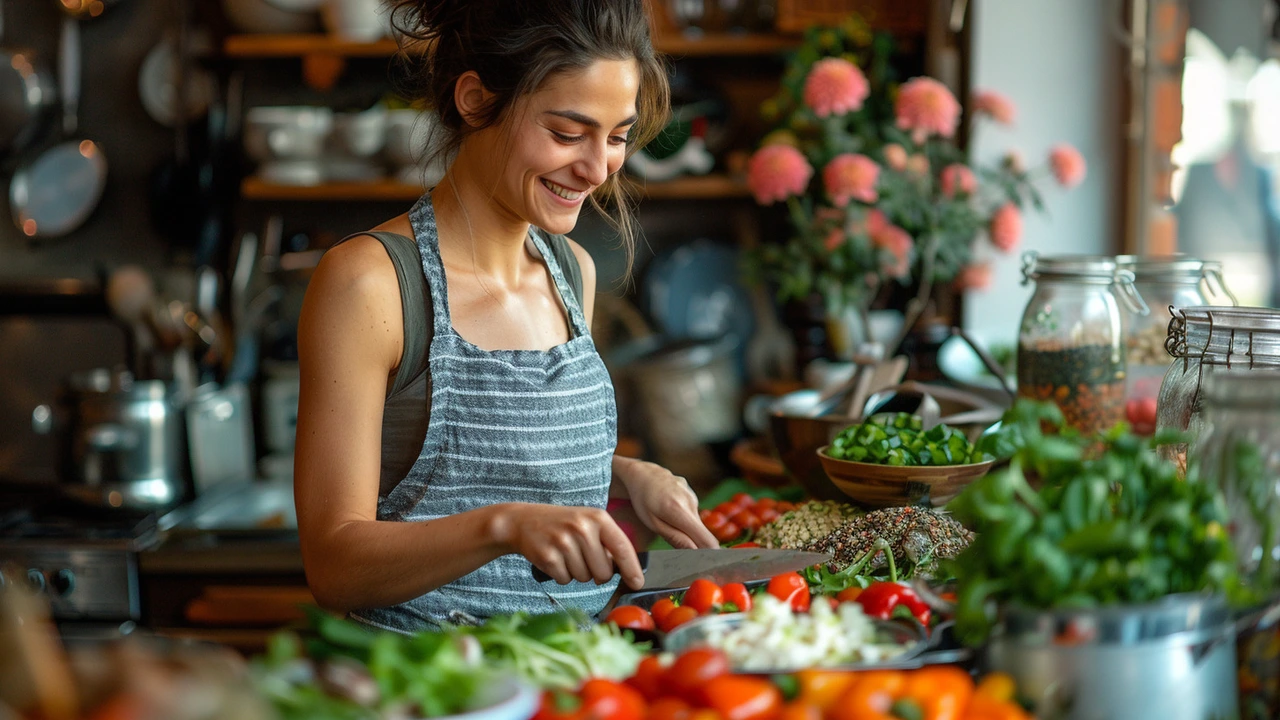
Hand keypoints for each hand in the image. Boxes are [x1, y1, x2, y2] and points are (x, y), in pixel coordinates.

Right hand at [495, 503, 644, 588]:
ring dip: (577, 573)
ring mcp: (564, 542)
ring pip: (585, 578)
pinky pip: (565, 580)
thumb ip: (607, 542)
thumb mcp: (587, 523)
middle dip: (597, 573)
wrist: (523, 521)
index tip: (637, 582)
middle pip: (604, 571)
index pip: (622, 547)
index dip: (632, 568)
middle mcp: (582, 528)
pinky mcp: (548, 556)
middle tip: (583, 558)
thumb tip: (627, 570)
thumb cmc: (562, 525)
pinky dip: (562, 575)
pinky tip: (555, 559)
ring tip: (566, 555)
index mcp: (598, 518)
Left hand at [614, 457, 718, 549]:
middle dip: (694, 543)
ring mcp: (693, 496)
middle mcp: (691, 502)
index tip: (708, 564)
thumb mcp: (653, 523)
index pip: (707, 539)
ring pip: (696, 522)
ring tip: (667, 521)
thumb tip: (695, 553)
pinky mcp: (692, 493)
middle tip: (677, 545)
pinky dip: (684, 517)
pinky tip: (670, 511)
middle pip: (702, 533)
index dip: (711, 554)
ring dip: (686, 528)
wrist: (642, 474)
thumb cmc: (642, 500)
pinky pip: (692, 512)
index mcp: (680, 511)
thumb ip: (676, 538)